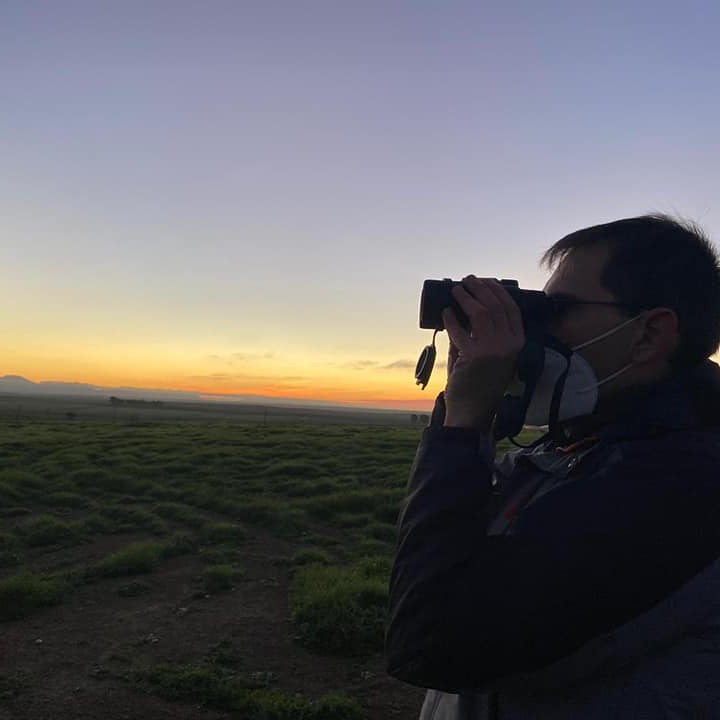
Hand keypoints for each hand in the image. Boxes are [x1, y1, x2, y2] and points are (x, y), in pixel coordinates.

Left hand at [443, 277, 524, 430]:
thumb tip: (468, 307)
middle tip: (467, 280)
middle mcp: (509, 345)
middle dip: (480, 288)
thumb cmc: (480, 383)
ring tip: (456, 290)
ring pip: (480, 312)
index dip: (497, 291)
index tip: (486, 281)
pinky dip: (451, 318)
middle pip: (495, 305)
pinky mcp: (473, 356)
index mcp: (518, 343)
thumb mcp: (492, 355)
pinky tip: (446, 313)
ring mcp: (493, 350)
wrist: (473, 412)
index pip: (511, 308)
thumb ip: (484, 333)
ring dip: (466, 297)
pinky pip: (459, 330)